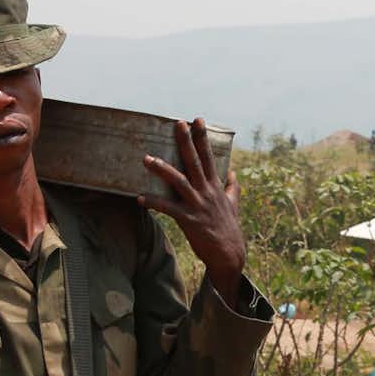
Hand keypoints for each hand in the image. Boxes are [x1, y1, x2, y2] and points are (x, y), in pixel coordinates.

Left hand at [139, 117, 245, 303]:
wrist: (230, 256)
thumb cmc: (229, 230)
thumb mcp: (234, 205)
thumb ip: (233, 187)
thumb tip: (233, 172)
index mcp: (216, 187)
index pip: (209, 157)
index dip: (203, 138)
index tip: (197, 119)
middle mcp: (207, 192)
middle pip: (194, 162)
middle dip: (186, 142)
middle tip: (177, 123)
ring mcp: (198, 205)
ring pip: (178, 182)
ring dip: (162, 169)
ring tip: (146, 158)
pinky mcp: (189, 221)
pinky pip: (168, 209)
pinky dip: (154, 203)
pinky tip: (140, 198)